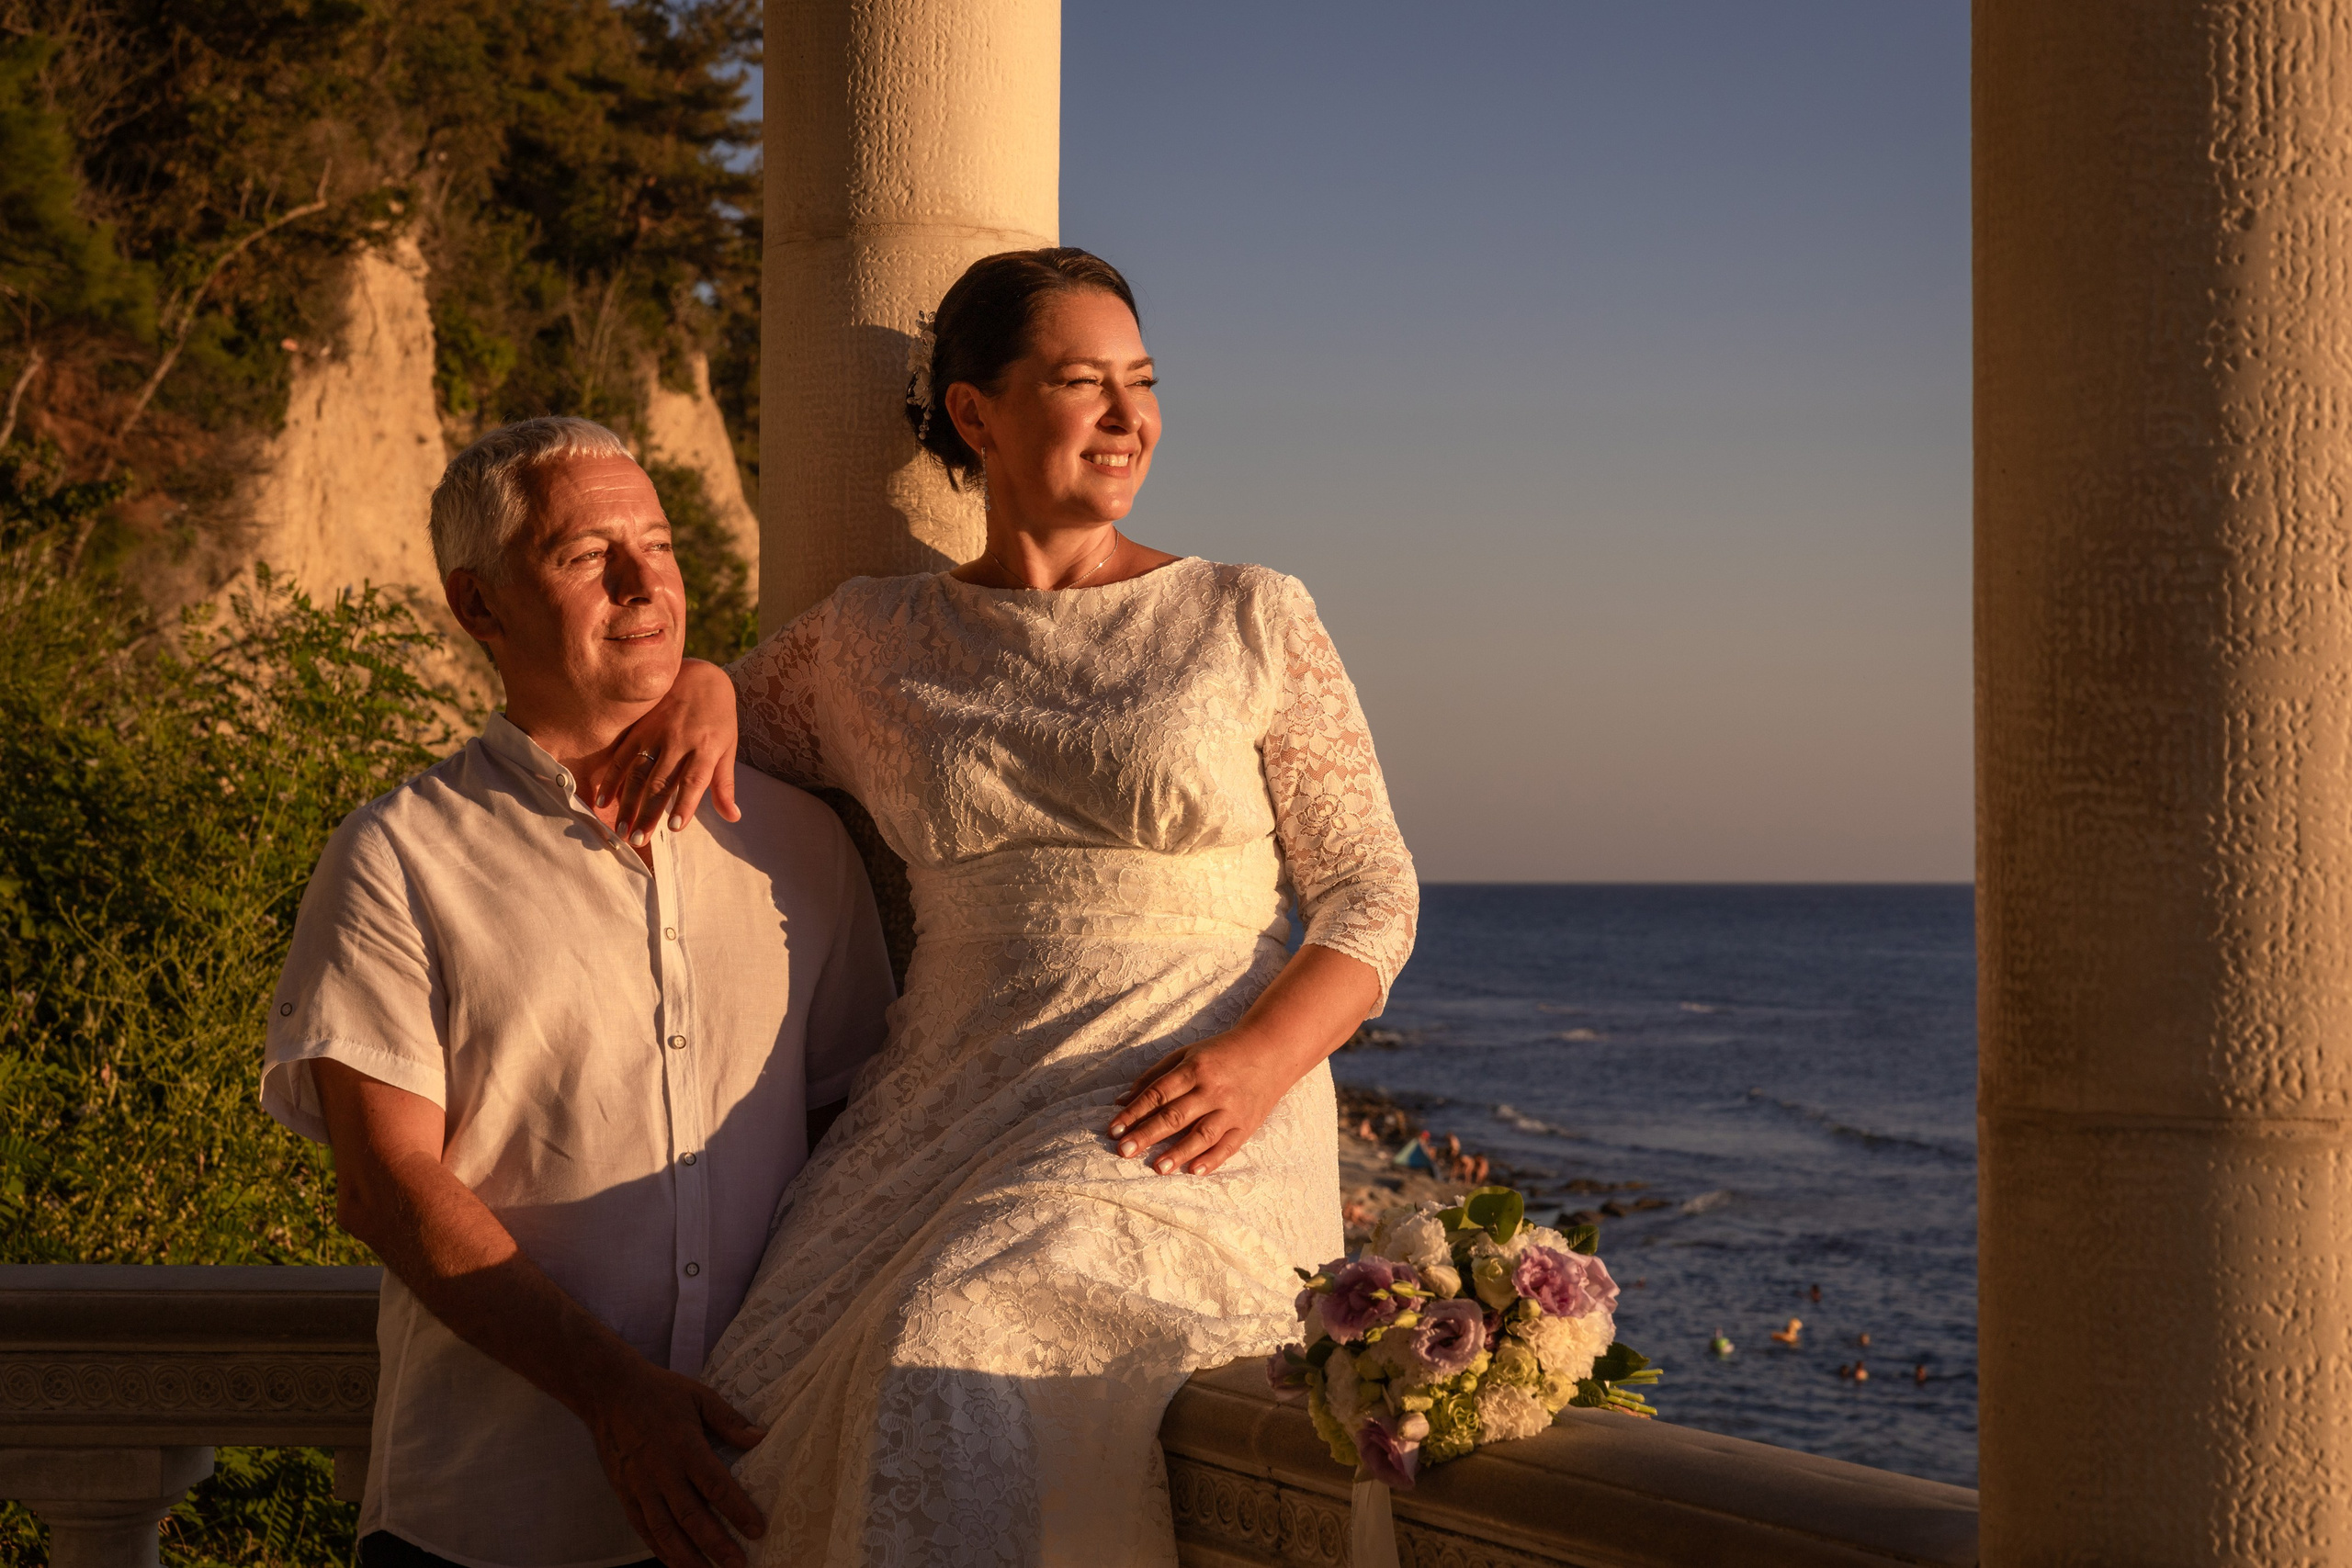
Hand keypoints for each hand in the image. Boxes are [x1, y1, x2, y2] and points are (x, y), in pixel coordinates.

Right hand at [577, 1353, 769, 1567]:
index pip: (715, 1485)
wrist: (608, 1392)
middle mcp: (661, 1471)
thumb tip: (761, 1438)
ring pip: (665, 1530)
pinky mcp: (624, 1493)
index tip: (757, 1530)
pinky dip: (660, 1549)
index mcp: (684, 1446)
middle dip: (716, 1544)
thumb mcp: (698, 1396)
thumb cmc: (659, 1392)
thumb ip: (729, 1420)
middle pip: (691, 1516)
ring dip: (688, 1557)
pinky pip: (643, 1528)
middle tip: (739, 1565)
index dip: (737, 1510)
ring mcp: (640, 1486)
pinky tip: (677, 1562)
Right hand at [592, 659, 741, 844]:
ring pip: (637, 772)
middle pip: (660, 782)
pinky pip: (621, 756)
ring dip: (627, 803)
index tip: (674, 828)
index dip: (684, 804)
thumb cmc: (718, 718)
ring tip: (620, 829)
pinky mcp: (637, 727)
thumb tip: (733, 817)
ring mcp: (655, 733)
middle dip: (647, 813)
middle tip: (637, 840)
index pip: (693, 780)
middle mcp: (679, 740)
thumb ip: (724, 785)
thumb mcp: (728, 748)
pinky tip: (604, 800)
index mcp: (706, 747)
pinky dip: (611, 779)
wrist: (699, 676)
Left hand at [1108, 1030, 1317, 1177]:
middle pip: (1176, 1115)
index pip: (1158, 1093)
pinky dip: (1211, 1160)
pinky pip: (1229, 1145)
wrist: (1270, 1051)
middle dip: (1147, 1134)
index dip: (1134, 1112)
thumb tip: (1121, 1102)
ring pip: (1202, 1134)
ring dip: (1179, 1152)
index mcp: (1194, 1068)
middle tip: (1124, 1152)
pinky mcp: (1247, 1125)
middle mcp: (1212, 1089)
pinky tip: (1193, 1171)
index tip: (1113, 1130)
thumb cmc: (1220, 1053)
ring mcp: (1232, 1109)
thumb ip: (1153, 1077)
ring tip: (1157, 1168)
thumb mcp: (1186, 1055)